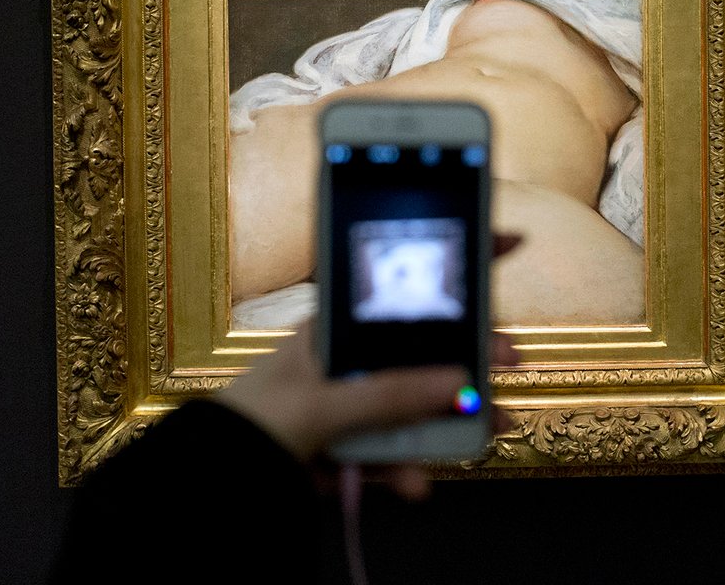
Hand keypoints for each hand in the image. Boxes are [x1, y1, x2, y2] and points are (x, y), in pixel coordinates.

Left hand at [215, 233, 521, 496]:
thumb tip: (460, 385)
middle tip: (510, 362)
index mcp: (340, 326)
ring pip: (419, 403)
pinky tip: (414, 485)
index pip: (404, 283)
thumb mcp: (323, 403)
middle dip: (472, 357)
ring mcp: (357, 403)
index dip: (452, 260)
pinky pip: (395, 451)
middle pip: (426, 349)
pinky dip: (407, 469)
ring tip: (489, 433)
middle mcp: (355, 358)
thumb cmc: (254, 421)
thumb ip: (390, 395)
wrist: (214, 484)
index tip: (508, 240)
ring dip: (453, 422)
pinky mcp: (355, 447)